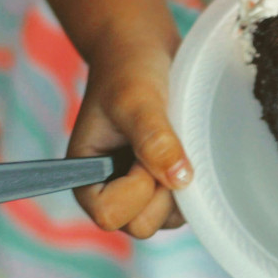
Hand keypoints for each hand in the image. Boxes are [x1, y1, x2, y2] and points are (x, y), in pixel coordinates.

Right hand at [66, 32, 192, 238]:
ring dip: (179, 185)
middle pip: (141, 226)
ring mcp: (138, 191)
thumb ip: (153, 138)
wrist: (143, 51)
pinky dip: (192, 182)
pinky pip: (184, 205)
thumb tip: (179, 180)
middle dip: (160, 189)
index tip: (141, 150)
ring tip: (173, 140)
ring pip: (167, 219)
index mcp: (86, 178)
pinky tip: (185, 145)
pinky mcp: (162, 184)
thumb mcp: (138, 99)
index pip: (110, 216)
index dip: (135, 188)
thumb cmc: (129, 70)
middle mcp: (109, 191)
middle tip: (164, 145)